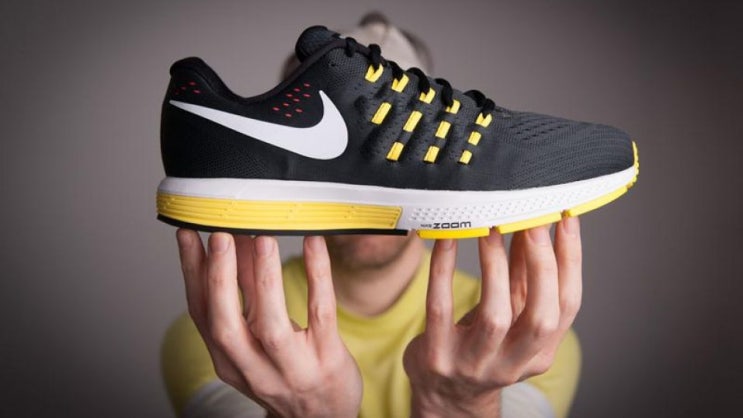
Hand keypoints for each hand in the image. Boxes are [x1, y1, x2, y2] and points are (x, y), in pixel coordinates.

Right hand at [176, 230, 361, 417]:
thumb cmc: (287, 372)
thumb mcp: (257, 339)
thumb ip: (247, 296)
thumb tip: (238, 241)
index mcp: (229, 361)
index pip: (202, 315)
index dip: (192, 273)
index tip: (188, 234)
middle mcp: (255, 369)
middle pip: (226, 325)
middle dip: (218, 278)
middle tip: (220, 234)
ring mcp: (293, 367)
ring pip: (271, 324)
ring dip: (263, 278)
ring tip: (261, 236)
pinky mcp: (328, 359)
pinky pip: (322, 314)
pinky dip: (317, 276)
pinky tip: (314, 244)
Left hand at [402, 218, 582, 416]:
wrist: (443, 394)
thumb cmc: (480, 343)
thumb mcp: (509, 313)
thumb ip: (521, 275)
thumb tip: (533, 225)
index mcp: (539, 351)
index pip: (566, 305)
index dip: (571, 260)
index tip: (566, 218)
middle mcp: (512, 363)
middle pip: (541, 318)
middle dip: (542, 266)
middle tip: (532, 221)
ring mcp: (474, 364)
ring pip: (494, 316)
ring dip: (494, 265)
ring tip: (490, 227)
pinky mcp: (438, 356)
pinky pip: (441, 309)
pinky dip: (444, 272)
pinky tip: (447, 242)